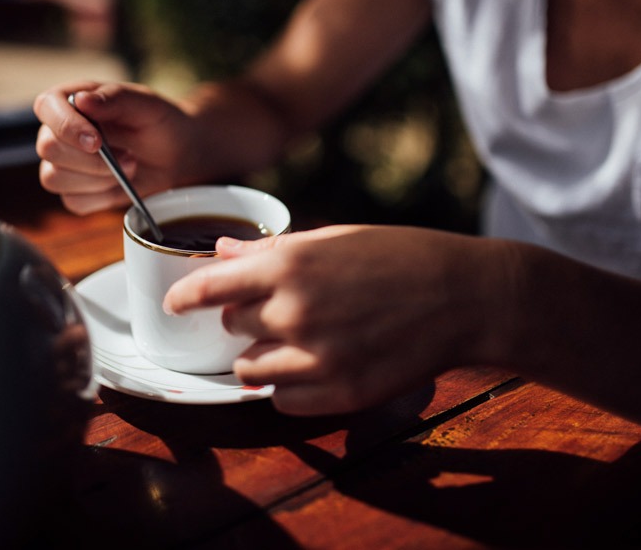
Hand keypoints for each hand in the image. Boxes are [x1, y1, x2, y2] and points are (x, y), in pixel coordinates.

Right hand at [34, 81, 193, 213]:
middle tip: (128, 157)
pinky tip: (119, 185)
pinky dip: (101, 198)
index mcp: (70, 100)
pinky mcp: (74, 191)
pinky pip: (73, 202)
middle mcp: (59, 131)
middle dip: (91, 160)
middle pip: (48, 148)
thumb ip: (115, 99)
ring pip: (54, 178)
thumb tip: (81, 100)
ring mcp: (63, 163)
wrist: (176, 154)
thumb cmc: (158, 122)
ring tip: (128, 167)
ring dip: (97, 179)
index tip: (96, 141)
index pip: (47, 107)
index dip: (66, 126)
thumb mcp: (146, 105)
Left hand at [164, 225, 502, 414]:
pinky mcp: (341, 394)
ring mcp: (317, 357)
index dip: (185, 296)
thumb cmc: (402, 257)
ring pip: (250, 370)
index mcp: (291, 264)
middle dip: (245, 318)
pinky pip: (284, 401)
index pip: (210, 286)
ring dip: (263, 356)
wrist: (465, 296)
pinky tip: (318, 365)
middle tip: (280, 309)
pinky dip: (291, 386)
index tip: (175, 303)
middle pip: (231, 327)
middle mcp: (295, 311)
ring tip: (298, 341)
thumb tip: (224, 251)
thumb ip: (273, 250)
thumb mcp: (335, 239)